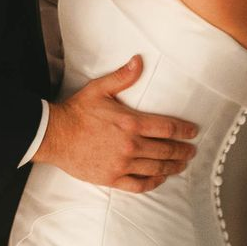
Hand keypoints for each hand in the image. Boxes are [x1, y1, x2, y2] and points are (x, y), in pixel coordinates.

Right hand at [34, 55, 197, 192]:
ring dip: (173, 167)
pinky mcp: (112, 178)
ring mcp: (121, 164)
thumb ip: (122, 77)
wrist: (54, 135)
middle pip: (166, 150)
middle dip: (183, 151)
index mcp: (130, 123)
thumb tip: (139, 61)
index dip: (184, 130)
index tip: (193, 132)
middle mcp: (130, 146)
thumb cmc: (76, 112)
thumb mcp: (99, 89)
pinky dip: (153, 182)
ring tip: (182, 165)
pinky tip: (160, 179)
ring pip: (156, 168)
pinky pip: (139, 184)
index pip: (167, 128)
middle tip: (191, 151)